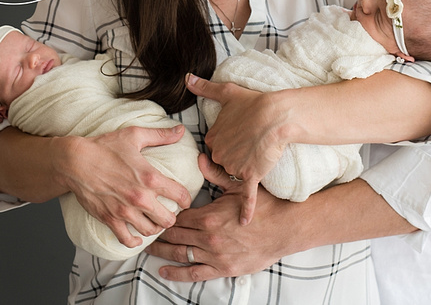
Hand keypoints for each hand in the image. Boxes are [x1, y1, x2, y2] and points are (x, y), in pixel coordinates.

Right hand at [63, 125, 194, 248]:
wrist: (75, 162)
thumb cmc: (104, 147)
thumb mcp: (134, 136)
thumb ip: (160, 135)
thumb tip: (180, 130)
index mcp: (150, 177)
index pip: (180, 196)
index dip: (186, 199)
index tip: (184, 200)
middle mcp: (140, 198)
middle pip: (169, 220)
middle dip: (172, 216)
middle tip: (169, 211)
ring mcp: (124, 211)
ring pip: (151, 231)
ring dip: (155, 228)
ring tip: (153, 221)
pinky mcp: (110, 219)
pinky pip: (127, 239)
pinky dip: (134, 241)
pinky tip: (136, 235)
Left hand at [147, 154, 292, 280]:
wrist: (286, 228)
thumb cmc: (265, 205)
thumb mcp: (240, 186)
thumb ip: (215, 174)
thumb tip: (198, 157)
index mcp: (209, 216)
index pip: (178, 216)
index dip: (164, 214)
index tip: (152, 212)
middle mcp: (208, 237)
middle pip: (174, 235)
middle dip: (157, 232)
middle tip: (143, 229)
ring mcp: (215, 255)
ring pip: (180, 254)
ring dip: (161, 251)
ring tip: (146, 247)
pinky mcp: (223, 269)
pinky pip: (194, 273)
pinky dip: (176, 274)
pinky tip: (162, 270)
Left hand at [187, 73, 289, 222]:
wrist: (277, 115)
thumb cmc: (253, 102)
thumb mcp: (226, 92)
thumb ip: (204, 88)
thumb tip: (187, 77)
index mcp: (212, 138)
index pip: (214, 149)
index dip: (227, 144)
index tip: (237, 137)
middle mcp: (219, 155)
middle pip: (223, 164)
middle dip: (233, 159)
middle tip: (248, 147)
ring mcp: (234, 167)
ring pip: (235, 175)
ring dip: (244, 171)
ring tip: (258, 156)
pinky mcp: (250, 175)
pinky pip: (246, 196)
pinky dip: (245, 209)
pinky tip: (245, 222)